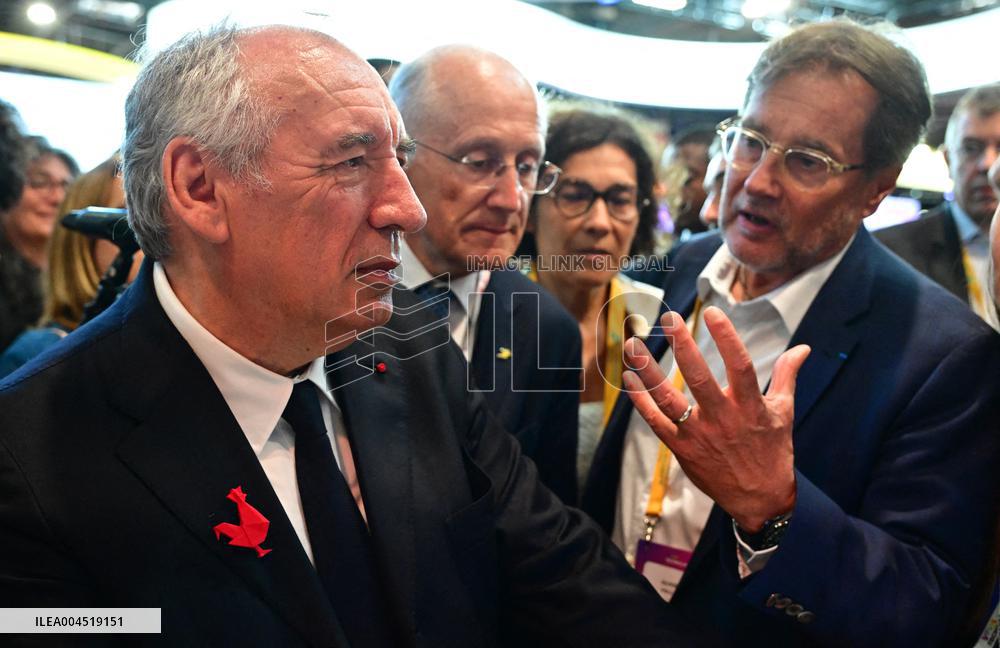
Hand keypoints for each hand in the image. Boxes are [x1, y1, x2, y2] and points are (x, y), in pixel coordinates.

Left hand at [621, 306, 810, 530]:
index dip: (726, 337)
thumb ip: (787, 376)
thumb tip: (803, 347)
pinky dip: (640, 401)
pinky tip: (628, 378)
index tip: (712, 312)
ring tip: (633, 345)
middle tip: (669, 319)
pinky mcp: (682, 449)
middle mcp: (723, 419)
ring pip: (669, 400)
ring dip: (649, 372)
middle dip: (683, 347)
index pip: (739, 365)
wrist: (760, 500)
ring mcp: (699, 434)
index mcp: (750, 406)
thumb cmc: (772, 451)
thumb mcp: (784, 412)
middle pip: (699, 378)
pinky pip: (656, 422)